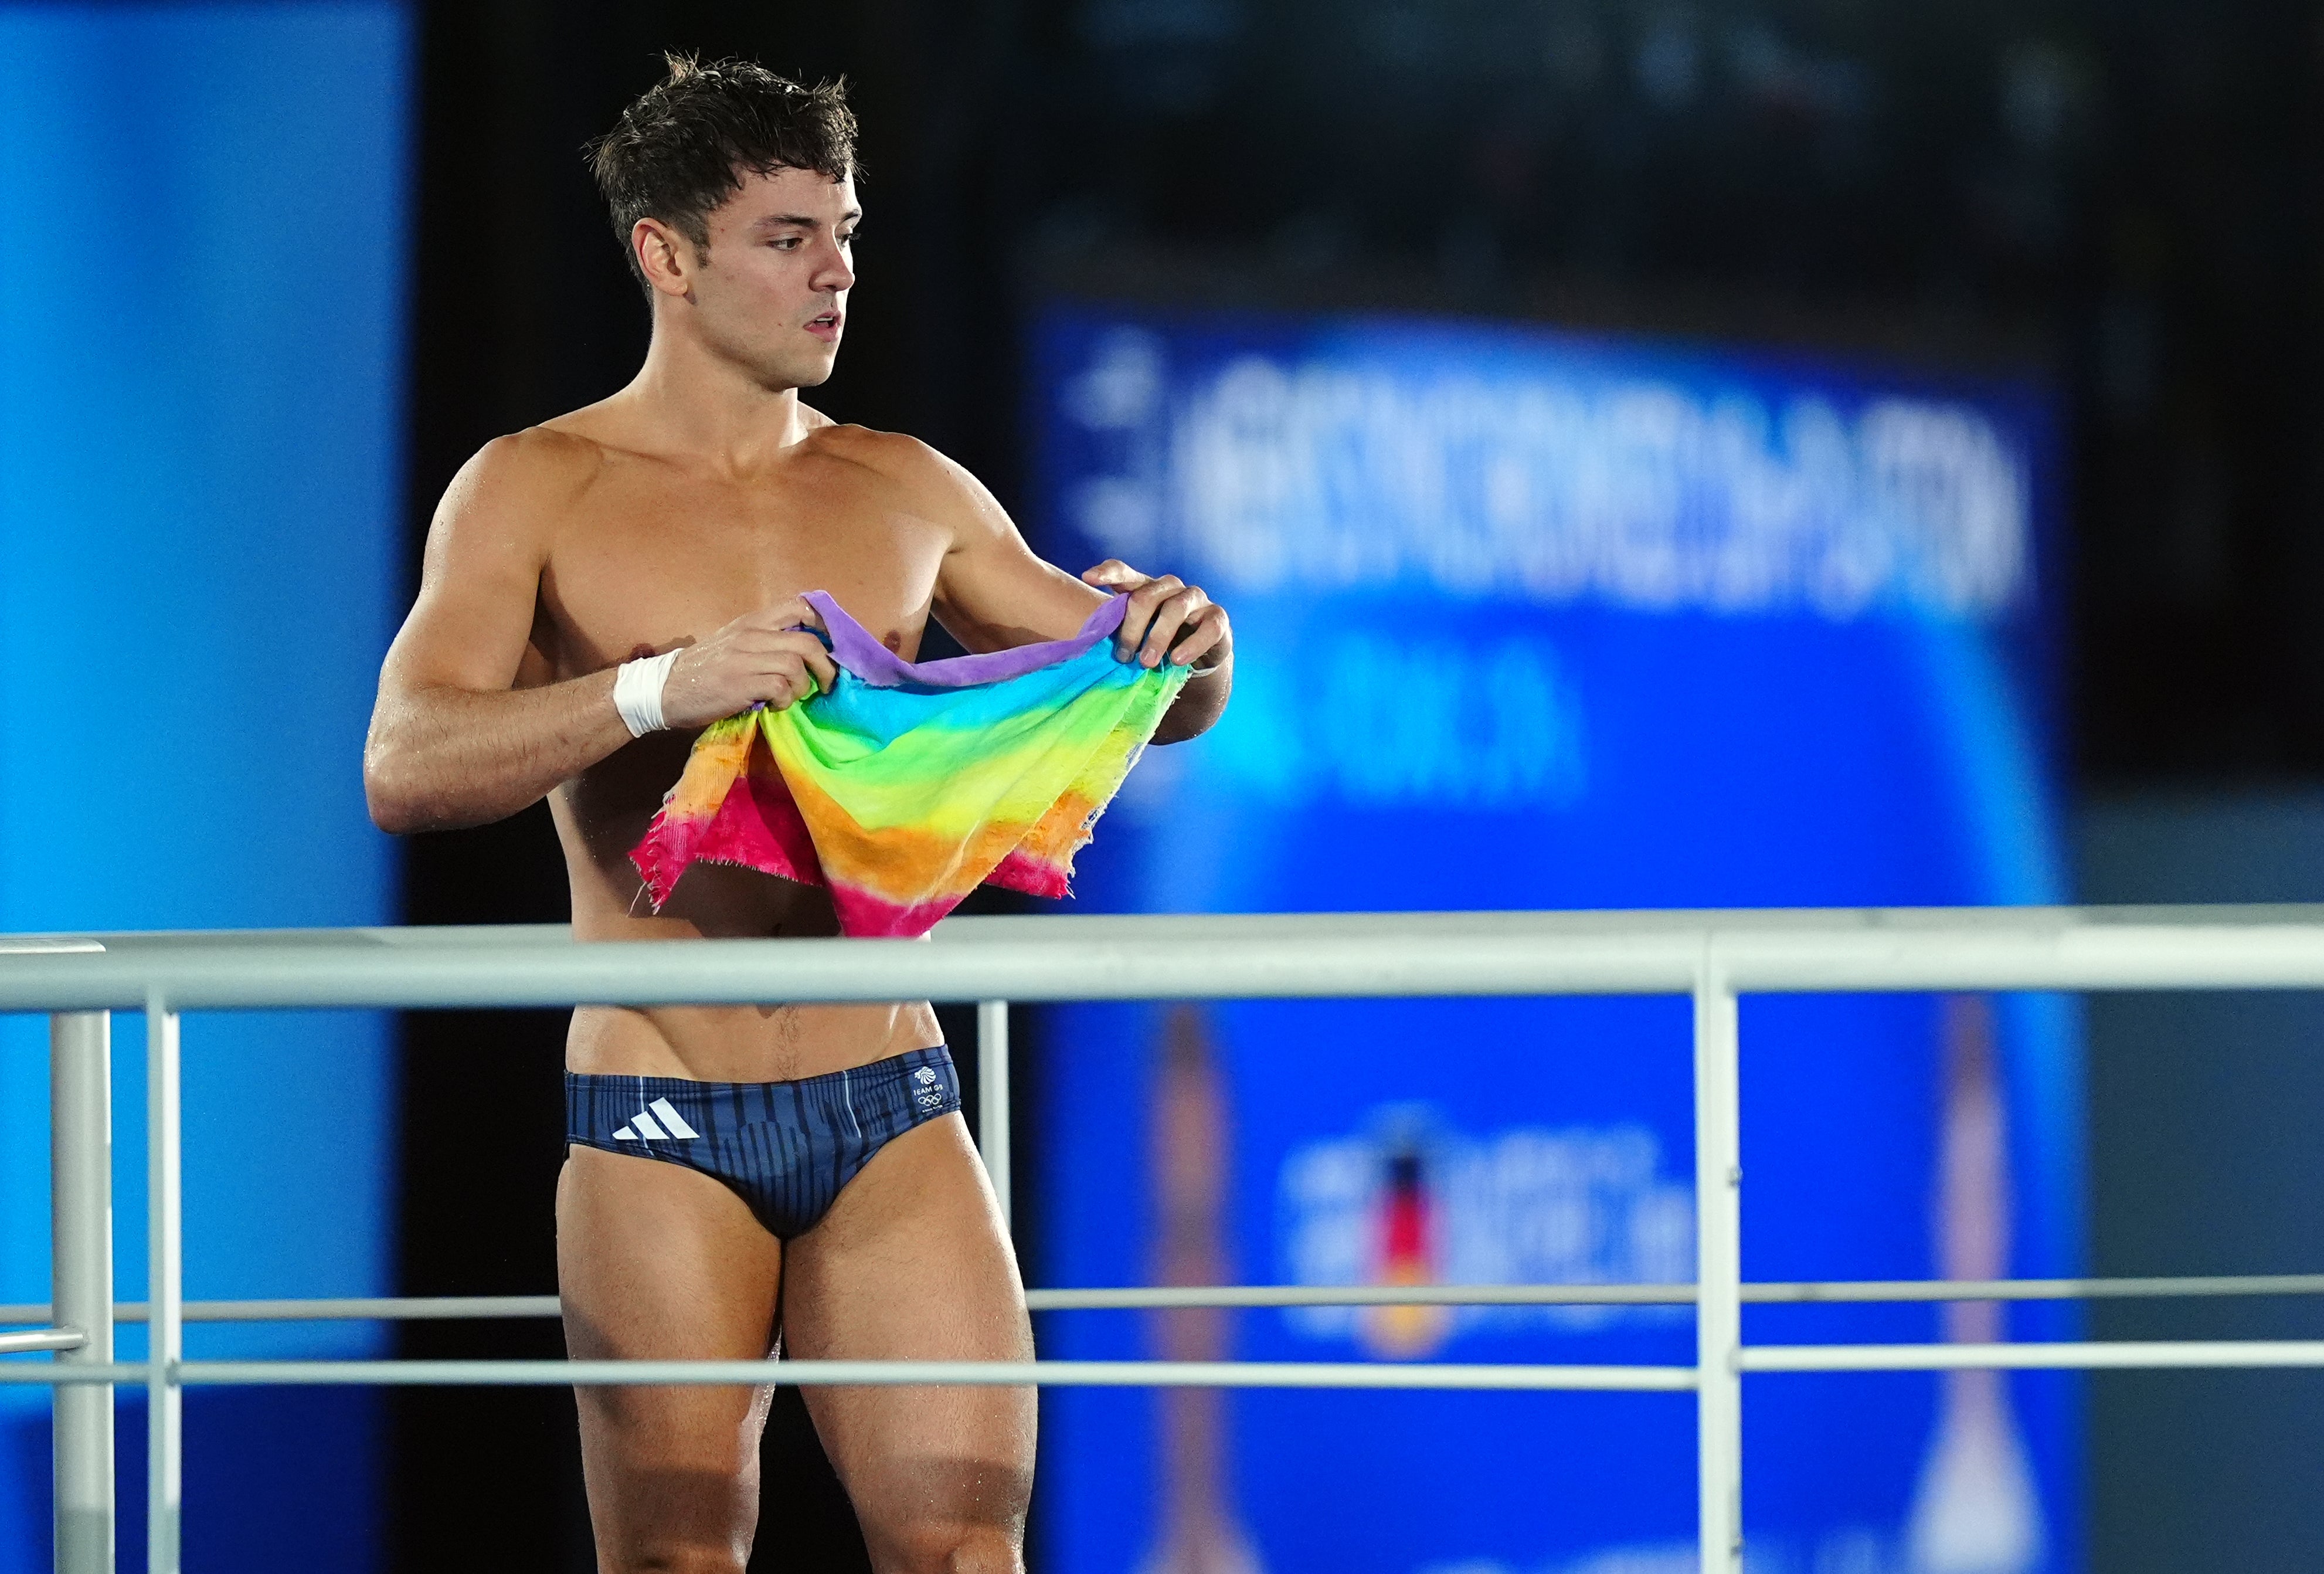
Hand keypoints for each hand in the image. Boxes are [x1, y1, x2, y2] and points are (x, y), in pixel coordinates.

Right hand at [657, 596, 837, 727]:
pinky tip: (773, 705)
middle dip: (826, 666)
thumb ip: (766, 640)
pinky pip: (781, 687)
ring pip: (797, 665)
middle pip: (808, 641)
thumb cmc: (704, 670)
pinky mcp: (741, 683)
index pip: (799, 606)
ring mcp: (745, 657)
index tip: (833, 646)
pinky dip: (785, 700)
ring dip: (803, 687)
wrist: (665, 690)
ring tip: (790, 697)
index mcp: (752, 621)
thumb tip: (807, 650)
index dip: (825, 625)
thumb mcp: (735, 643)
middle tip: (826, 683)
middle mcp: (750, 634)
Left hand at [1081, 560, 1232, 672]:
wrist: (1196, 657)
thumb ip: (1118, 630)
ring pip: (1175, 609)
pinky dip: (1192, 645)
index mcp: (1146, 588)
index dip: (1107, 573)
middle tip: (1123, 656)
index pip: (1125, 572)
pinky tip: (1178, 659)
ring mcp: (1196, 600)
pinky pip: (1207, 628)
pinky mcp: (1217, 618)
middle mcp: (1170, 588)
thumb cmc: (1157, 641)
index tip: (1089, 578)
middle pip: (1146, 597)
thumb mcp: (1136, 635)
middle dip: (1131, 628)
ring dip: (1158, 638)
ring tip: (1147, 663)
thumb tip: (1089, 640)